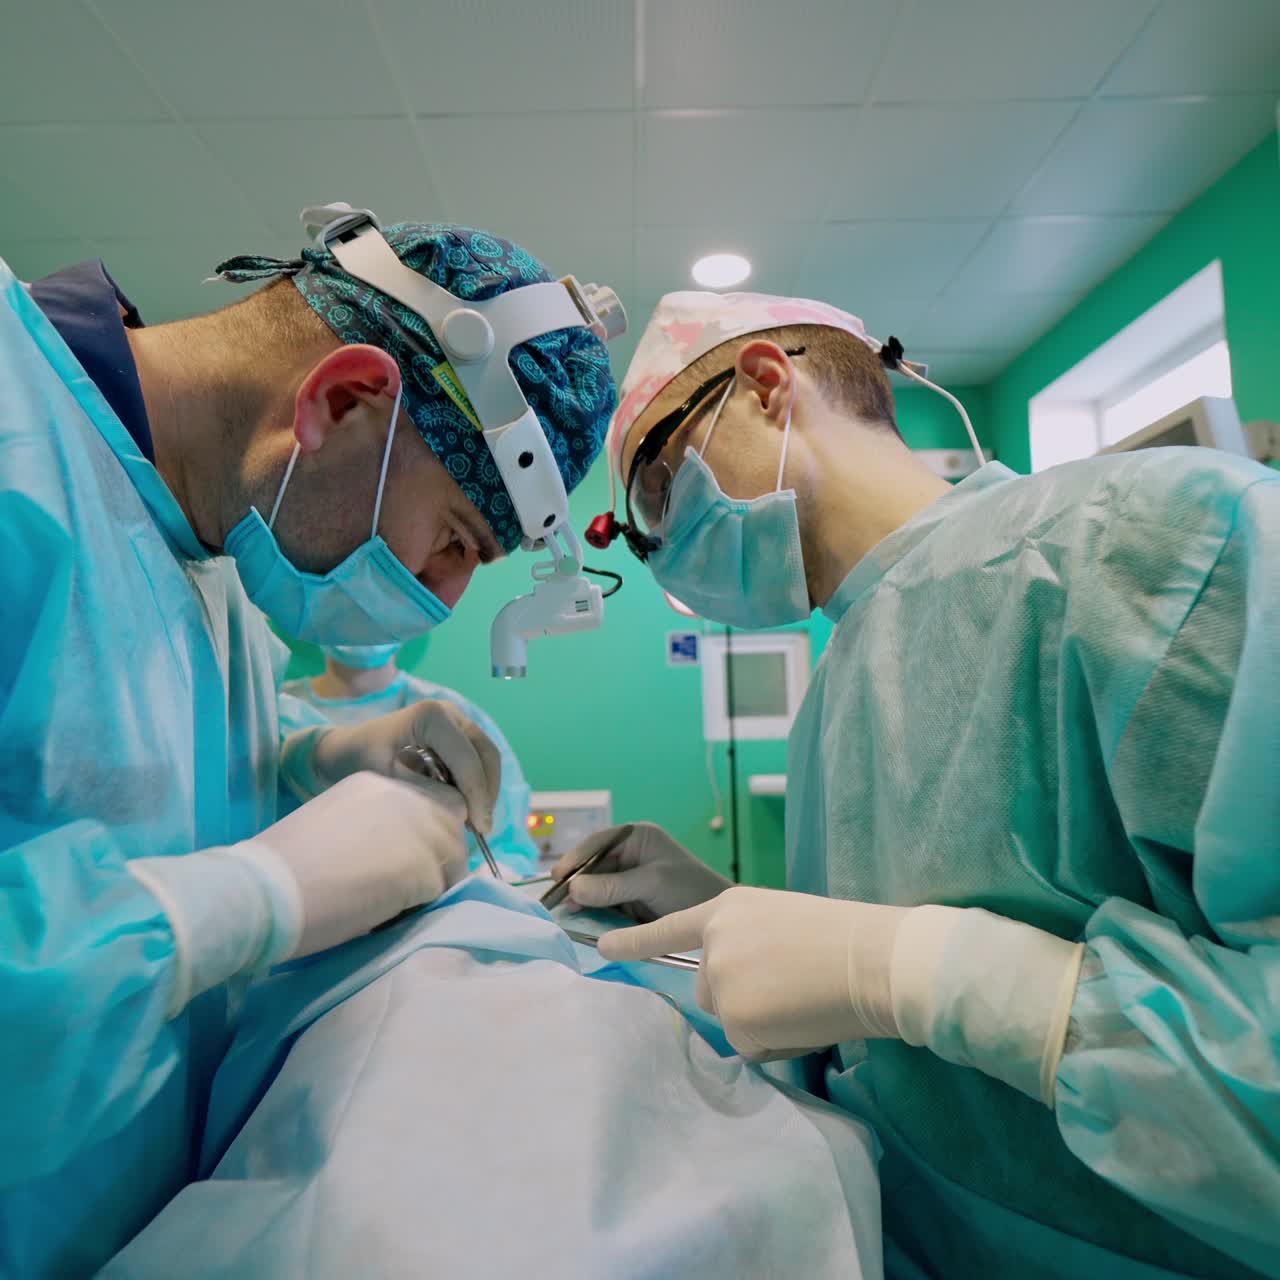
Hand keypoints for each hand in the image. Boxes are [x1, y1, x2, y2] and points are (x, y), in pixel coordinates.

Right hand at [240, 771, 468, 958]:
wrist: (265, 890)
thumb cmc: (283, 867)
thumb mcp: (335, 825)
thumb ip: (373, 828)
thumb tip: (399, 855)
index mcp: (376, 782)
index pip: (426, 803)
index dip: (421, 835)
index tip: (397, 862)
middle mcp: (404, 795)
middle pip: (450, 824)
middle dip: (436, 857)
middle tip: (402, 888)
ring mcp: (419, 827)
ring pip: (452, 859)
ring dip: (431, 885)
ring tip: (388, 904)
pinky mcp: (425, 865)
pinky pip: (441, 891)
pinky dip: (419, 909)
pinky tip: (383, 915)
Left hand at [308, 699, 501, 832]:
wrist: (347, 750)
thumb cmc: (360, 762)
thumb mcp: (388, 779)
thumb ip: (427, 791)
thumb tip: (463, 810)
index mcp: (431, 716)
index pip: (466, 757)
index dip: (476, 793)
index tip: (478, 828)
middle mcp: (450, 712)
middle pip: (486, 753)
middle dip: (487, 792)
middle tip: (482, 828)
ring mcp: (456, 720)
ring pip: (487, 756)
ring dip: (486, 789)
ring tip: (476, 822)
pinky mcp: (458, 733)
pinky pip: (478, 758)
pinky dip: (478, 784)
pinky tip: (469, 808)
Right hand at [551, 822, 732, 921]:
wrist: (718, 919)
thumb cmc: (690, 890)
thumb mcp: (652, 884)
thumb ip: (613, 886)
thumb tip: (573, 887)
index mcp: (638, 837)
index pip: (599, 843)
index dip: (576, 858)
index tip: (558, 876)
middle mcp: (630, 854)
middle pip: (593, 866)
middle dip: (576, 883)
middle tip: (556, 902)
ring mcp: (629, 879)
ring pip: (596, 887)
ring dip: (581, 899)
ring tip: (565, 914)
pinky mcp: (630, 901)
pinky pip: (604, 904)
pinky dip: (593, 912)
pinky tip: (580, 920)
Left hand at [598, 886, 909, 1060]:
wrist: (872, 958)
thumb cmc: (841, 939)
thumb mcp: (779, 922)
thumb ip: (746, 944)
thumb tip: (736, 985)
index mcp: (727, 910)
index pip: (670, 928)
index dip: (634, 941)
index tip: (600, 948)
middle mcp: (714, 943)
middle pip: (706, 988)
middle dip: (740, 997)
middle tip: (791, 984)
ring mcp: (721, 979)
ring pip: (729, 1018)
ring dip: (759, 1020)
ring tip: (803, 998)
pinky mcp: (734, 1016)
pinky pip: (749, 1045)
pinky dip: (775, 1042)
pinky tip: (803, 1018)